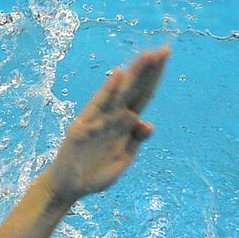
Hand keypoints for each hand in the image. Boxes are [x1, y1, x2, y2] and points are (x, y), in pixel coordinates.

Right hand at [46, 48, 168, 202]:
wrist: (71, 187)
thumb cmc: (97, 172)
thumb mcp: (123, 159)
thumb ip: (135, 142)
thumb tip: (147, 124)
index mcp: (126, 124)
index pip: (144, 95)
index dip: (155, 78)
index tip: (167, 59)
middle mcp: (114, 116)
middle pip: (135, 89)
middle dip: (149, 71)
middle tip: (164, 50)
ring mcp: (99, 119)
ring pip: (120, 92)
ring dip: (134, 74)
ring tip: (148, 56)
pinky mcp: (84, 126)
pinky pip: (98, 106)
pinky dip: (108, 91)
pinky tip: (119, 76)